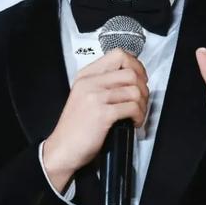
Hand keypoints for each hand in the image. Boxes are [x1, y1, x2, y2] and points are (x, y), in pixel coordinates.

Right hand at [44, 47, 148, 177]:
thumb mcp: (85, 96)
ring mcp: (96, 97)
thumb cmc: (76, 128)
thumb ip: (103, 84)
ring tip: (137, 114)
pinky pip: (132, 107)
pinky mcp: (103, 114)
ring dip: (142, 104)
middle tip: (141, 101)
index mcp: (86, 76)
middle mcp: (90, 83)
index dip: (135, 66)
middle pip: (130, 72)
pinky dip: (139, 116)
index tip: (139, 79)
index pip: (118, 55)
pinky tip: (134, 123)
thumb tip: (132, 79)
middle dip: (143, 88)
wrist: (62, 149)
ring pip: (134, 90)